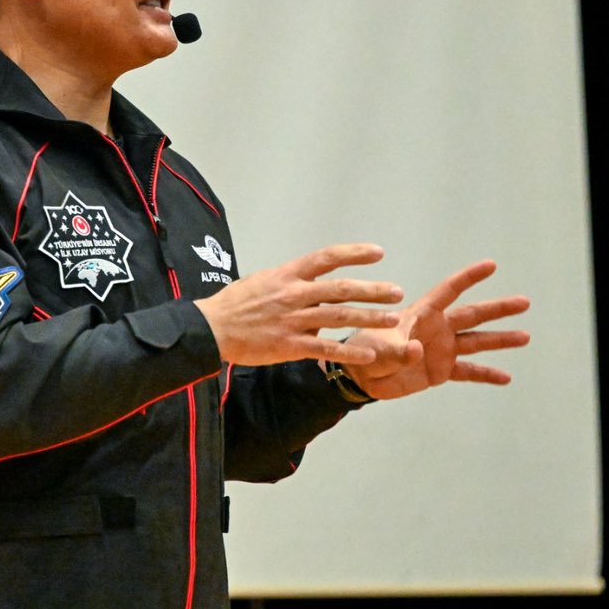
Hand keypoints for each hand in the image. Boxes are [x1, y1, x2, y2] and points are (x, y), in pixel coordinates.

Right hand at [195, 243, 404, 366]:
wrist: (211, 328)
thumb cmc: (234, 304)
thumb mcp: (262, 281)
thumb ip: (289, 282)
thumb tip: (309, 282)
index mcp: (287, 275)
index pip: (326, 258)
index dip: (354, 253)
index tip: (378, 253)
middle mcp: (293, 294)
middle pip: (341, 288)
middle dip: (372, 290)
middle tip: (396, 292)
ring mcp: (293, 320)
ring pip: (339, 316)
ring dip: (369, 317)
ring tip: (392, 319)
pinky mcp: (289, 345)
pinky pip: (325, 347)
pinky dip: (348, 352)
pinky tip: (369, 355)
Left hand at [346, 259, 529, 400]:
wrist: (361, 376)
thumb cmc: (365, 352)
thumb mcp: (377, 351)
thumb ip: (398, 351)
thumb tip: (418, 350)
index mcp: (421, 314)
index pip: (448, 291)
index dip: (468, 277)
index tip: (491, 264)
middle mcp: (437, 328)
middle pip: (472, 314)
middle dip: (498, 309)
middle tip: (525, 302)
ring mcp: (441, 349)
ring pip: (477, 341)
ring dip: (500, 339)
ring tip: (525, 336)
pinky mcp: (441, 370)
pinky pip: (469, 372)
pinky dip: (486, 374)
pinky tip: (506, 377)